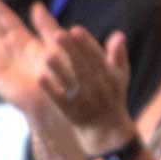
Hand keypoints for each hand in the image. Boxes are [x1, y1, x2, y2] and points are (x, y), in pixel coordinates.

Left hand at [32, 8, 136, 152]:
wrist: (107, 130)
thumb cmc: (112, 95)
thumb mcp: (120, 76)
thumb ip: (118, 55)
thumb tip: (118, 34)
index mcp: (110, 76)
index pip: (97, 57)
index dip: (86, 44)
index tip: (75, 29)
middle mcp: (98, 88)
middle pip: (82, 67)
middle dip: (70, 51)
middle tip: (57, 34)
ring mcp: (84, 101)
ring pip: (71, 84)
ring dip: (59, 69)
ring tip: (47, 54)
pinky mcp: (72, 113)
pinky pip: (60, 101)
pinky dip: (51, 90)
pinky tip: (40, 77)